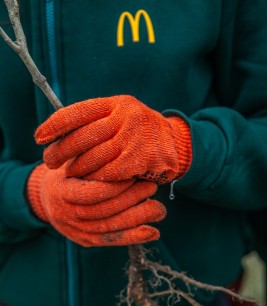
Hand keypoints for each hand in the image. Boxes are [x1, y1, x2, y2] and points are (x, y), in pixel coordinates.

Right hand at [26, 164, 165, 246]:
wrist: (48, 197)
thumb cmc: (66, 172)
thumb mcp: (71, 160)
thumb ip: (90, 158)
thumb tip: (123, 149)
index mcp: (61, 191)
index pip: (91, 193)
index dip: (115, 186)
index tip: (133, 174)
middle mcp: (67, 215)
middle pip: (104, 212)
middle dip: (131, 199)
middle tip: (152, 187)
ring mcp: (77, 231)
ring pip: (111, 228)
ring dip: (138, 218)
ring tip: (159, 209)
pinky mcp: (87, 241)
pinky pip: (112, 240)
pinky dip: (134, 237)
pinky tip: (153, 233)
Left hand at [35, 95, 191, 183]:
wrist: (176, 144)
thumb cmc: (138, 132)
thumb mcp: (120, 117)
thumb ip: (96, 122)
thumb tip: (58, 133)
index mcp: (116, 104)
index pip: (78, 112)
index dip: (55, 125)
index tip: (39, 138)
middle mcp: (125, 116)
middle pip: (82, 137)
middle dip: (60, 151)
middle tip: (49, 161)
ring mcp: (134, 137)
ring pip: (93, 158)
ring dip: (77, 169)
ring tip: (70, 173)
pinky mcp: (140, 159)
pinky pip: (108, 173)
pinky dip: (96, 179)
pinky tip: (91, 181)